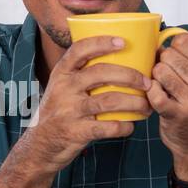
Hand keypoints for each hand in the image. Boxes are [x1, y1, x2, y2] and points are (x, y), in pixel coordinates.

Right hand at [19, 36, 151, 175]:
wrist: (41, 145)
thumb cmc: (58, 112)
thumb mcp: (60, 88)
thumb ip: (80, 74)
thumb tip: (116, 59)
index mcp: (61, 74)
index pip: (80, 50)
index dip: (101, 43)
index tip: (122, 42)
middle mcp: (64, 89)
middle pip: (101, 73)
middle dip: (130, 76)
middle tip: (147, 82)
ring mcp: (70, 111)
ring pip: (109, 101)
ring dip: (134, 102)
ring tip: (146, 106)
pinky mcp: (77, 132)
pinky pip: (107, 127)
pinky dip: (123, 127)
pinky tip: (130, 126)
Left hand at [146, 33, 187, 178]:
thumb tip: (161, 33)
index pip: (185, 40)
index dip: (172, 46)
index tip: (173, 58)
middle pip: (169, 55)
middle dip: (161, 63)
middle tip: (165, 77)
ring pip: (159, 71)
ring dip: (155, 78)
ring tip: (162, 87)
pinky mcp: (176, 114)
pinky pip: (154, 92)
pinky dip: (150, 93)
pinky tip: (156, 98)